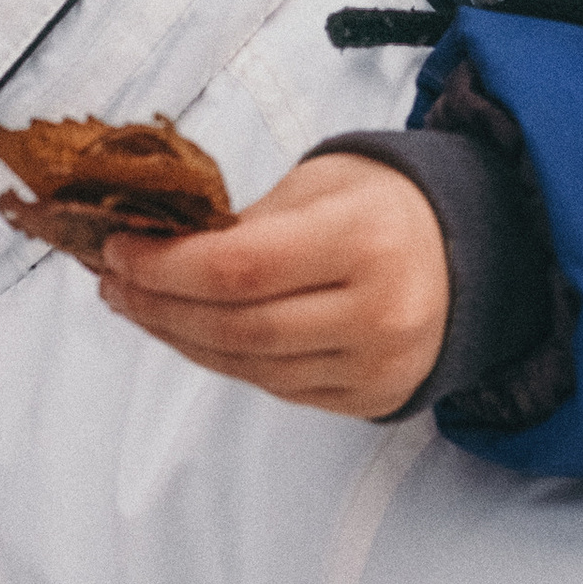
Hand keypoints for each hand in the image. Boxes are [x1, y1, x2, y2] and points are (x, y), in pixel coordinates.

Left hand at [97, 153, 448, 418]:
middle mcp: (378, 311)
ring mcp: (377, 365)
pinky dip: (222, 361)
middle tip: (114, 283)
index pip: (240, 267)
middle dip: (159, 307)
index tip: (118, 251)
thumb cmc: (383, 207)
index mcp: (365, 239)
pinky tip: (190, 332)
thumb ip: (244, 222)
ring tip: (139, 307)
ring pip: (249, 367)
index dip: (165, 267)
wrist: (468, 255)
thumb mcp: (320, 186)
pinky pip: (275, 388)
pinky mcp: (369, 398)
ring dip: (180, 338)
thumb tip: (151, 248)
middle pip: (238, 327)